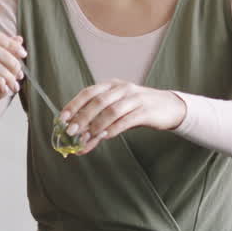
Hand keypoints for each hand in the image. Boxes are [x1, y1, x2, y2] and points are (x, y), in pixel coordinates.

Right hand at [0, 28, 26, 117]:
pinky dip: (0, 83)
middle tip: (19, 74)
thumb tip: (19, 39)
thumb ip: (10, 52)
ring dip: (8, 76)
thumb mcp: (4, 67)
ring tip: (14, 85)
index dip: (9, 42)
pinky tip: (4, 89)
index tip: (23, 54)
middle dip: (12, 62)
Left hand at [58, 80, 185, 154]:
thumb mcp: (117, 113)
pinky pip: (127, 119)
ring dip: (97, 125)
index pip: (88, 92)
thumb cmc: (137, 110)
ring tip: (88, 137)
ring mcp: (135, 98)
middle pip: (98, 101)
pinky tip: (106, 136)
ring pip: (112, 110)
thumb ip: (99, 126)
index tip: (62, 119)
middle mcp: (121, 89)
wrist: (169, 107)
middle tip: (72, 132)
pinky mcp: (146, 110)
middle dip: (82, 117)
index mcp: (111, 86)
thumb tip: (79, 144)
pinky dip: (115, 128)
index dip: (74, 105)